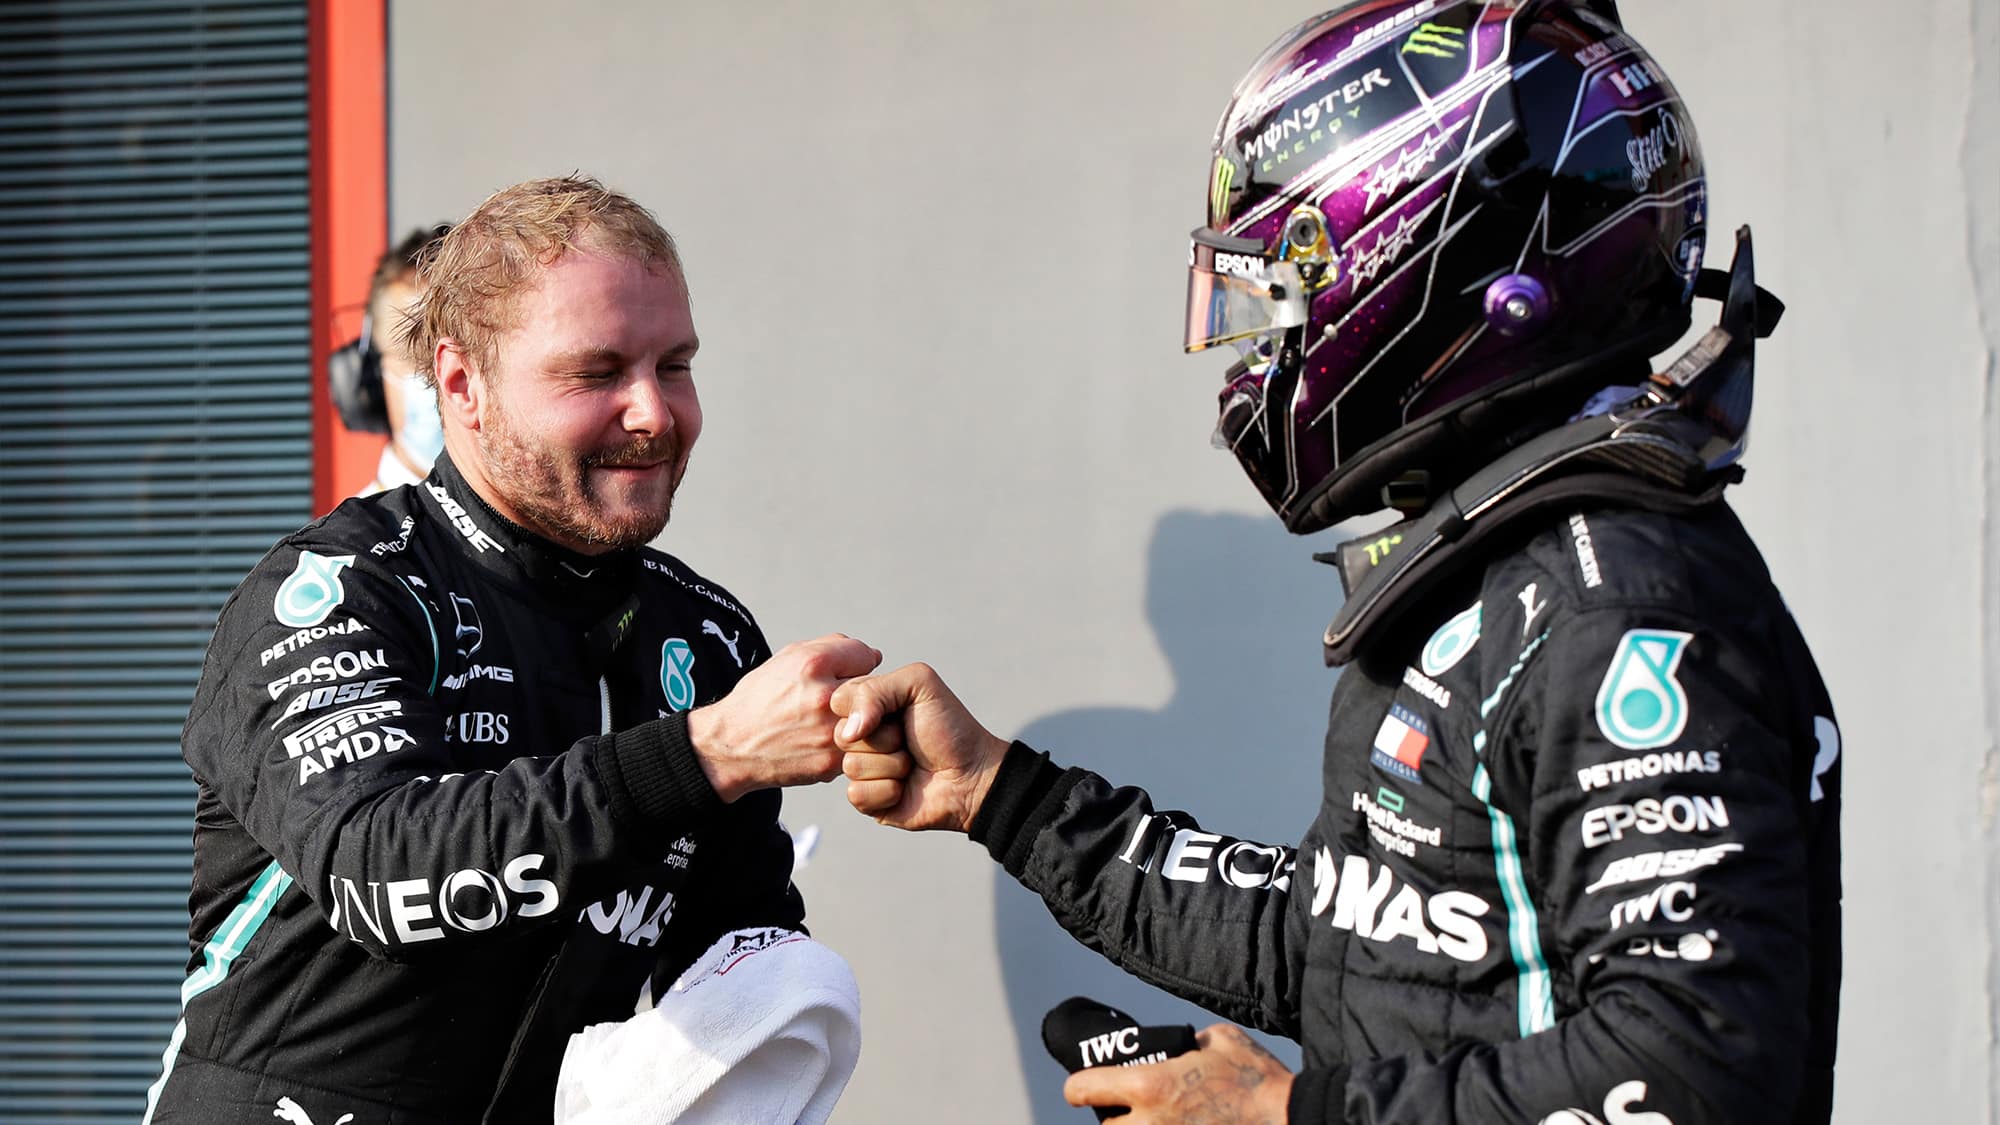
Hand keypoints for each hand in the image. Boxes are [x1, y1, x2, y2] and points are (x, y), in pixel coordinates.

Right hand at [687, 634, 880, 802]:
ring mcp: (830, 733)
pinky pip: (858, 747)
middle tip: (834, 701)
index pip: (865, 654)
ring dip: (859, 721)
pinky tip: (821, 742)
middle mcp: (825, 697)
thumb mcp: (786, 658)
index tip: (838, 675)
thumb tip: (874, 656)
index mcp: (813, 664)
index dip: (853, 664)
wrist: (732, 746)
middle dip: (857, 693)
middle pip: (871, 688)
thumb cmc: (760, 700)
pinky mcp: (831, 763)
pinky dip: (847, 744)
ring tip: (828, 722)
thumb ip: (833, 647)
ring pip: (872, 721)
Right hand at [830, 662, 1009, 832]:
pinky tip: (906, 788)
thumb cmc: (949, 727)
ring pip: (851, 766)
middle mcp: (860, 736)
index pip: (838, 701)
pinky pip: (857, 794)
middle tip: (908, 738)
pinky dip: (888, 791)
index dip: (866, 708)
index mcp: (867, 705)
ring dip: (893, 765)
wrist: (973, 775)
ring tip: (912, 763)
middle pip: (841, 736)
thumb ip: (875, 689)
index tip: (896, 710)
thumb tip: (848, 731)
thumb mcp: (919, 684)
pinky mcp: (866, 800)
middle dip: (885, 738)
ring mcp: (862, 768)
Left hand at [1063, 1024, 1292, 1123]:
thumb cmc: (1255, 1078)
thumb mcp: (1217, 1040)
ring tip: (1156, 1117)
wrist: (1288, 1118)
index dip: (1079, 1086)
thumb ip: (1185, 1045)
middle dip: (1114, 1117)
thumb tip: (1180, 1050)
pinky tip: (1183, 1123)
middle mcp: (1150, 1124)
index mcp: (1150, 1086)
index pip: (1083, 1090)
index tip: (1083, 1087)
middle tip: (1128, 1105)